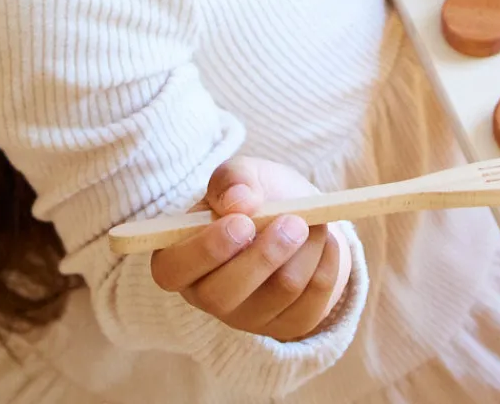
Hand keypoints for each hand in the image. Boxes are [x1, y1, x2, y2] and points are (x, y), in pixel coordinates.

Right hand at [150, 157, 351, 342]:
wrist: (301, 216)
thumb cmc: (260, 195)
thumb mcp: (243, 174)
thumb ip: (234, 178)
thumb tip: (238, 201)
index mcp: (182, 258)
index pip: (172, 271)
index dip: (205, 250)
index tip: (243, 223)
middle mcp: (207, 296)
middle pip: (224, 294)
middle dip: (266, 254)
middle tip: (293, 221)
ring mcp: (247, 317)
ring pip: (280, 291)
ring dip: (307, 247)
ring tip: (310, 221)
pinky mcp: (287, 325)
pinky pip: (314, 299)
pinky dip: (327, 260)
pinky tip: (324, 240)